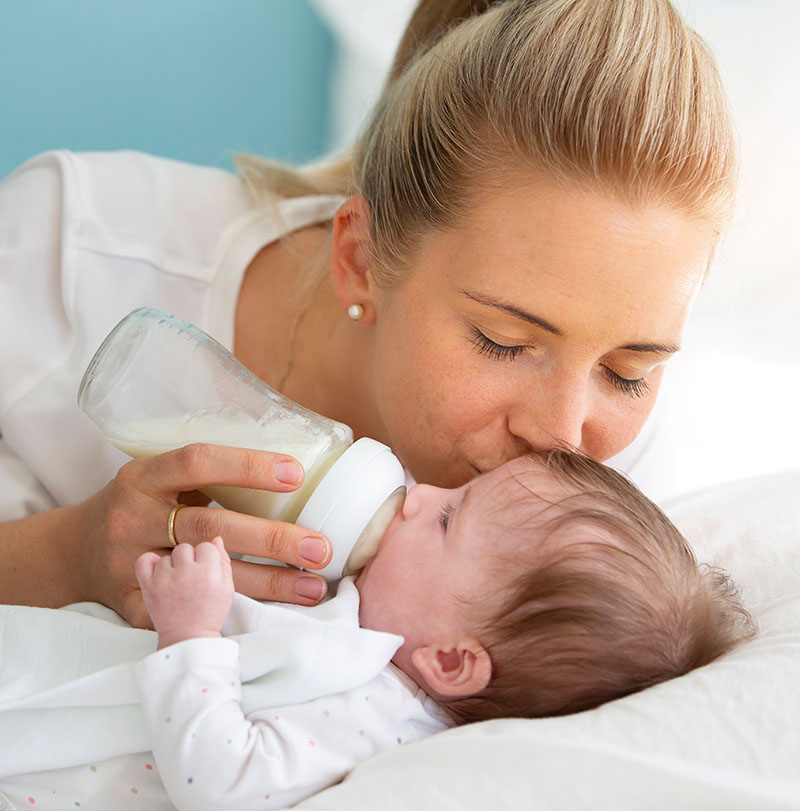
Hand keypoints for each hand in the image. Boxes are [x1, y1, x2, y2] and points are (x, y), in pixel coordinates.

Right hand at [74, 443, 331, 627]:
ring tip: (312, 586)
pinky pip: (187, 611)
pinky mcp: (132, 604)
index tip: (296, 473)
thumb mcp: (158, 479)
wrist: (71, 553)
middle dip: (271, 539)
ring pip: (204, 574)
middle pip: (209, 526)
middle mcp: (133, 517)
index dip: (247, 466)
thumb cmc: (137, 507)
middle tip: (319, 548)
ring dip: (266, 582)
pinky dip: (232, 611)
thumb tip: (290, 476)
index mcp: (143, 477)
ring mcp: (129, 564)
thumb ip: (206, 478)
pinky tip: (272, 613)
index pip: (197, 462)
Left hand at [136, 537, 233, 647]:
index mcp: (209, 572)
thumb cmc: (209, 614)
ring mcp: (165, 579)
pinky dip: (149, 563)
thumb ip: (224, 561)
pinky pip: (144, 561)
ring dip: (172, 566)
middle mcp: (186, 573)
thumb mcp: (227, 588)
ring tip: (177, 583)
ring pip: (167, 556)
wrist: (188, 639)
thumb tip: (216, 539)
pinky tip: (158, 572)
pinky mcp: (148, 587)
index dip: (207, 558)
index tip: (206, 570)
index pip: (206, 546)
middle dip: (190, 560)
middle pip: (186, 547)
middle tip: (191, 577)